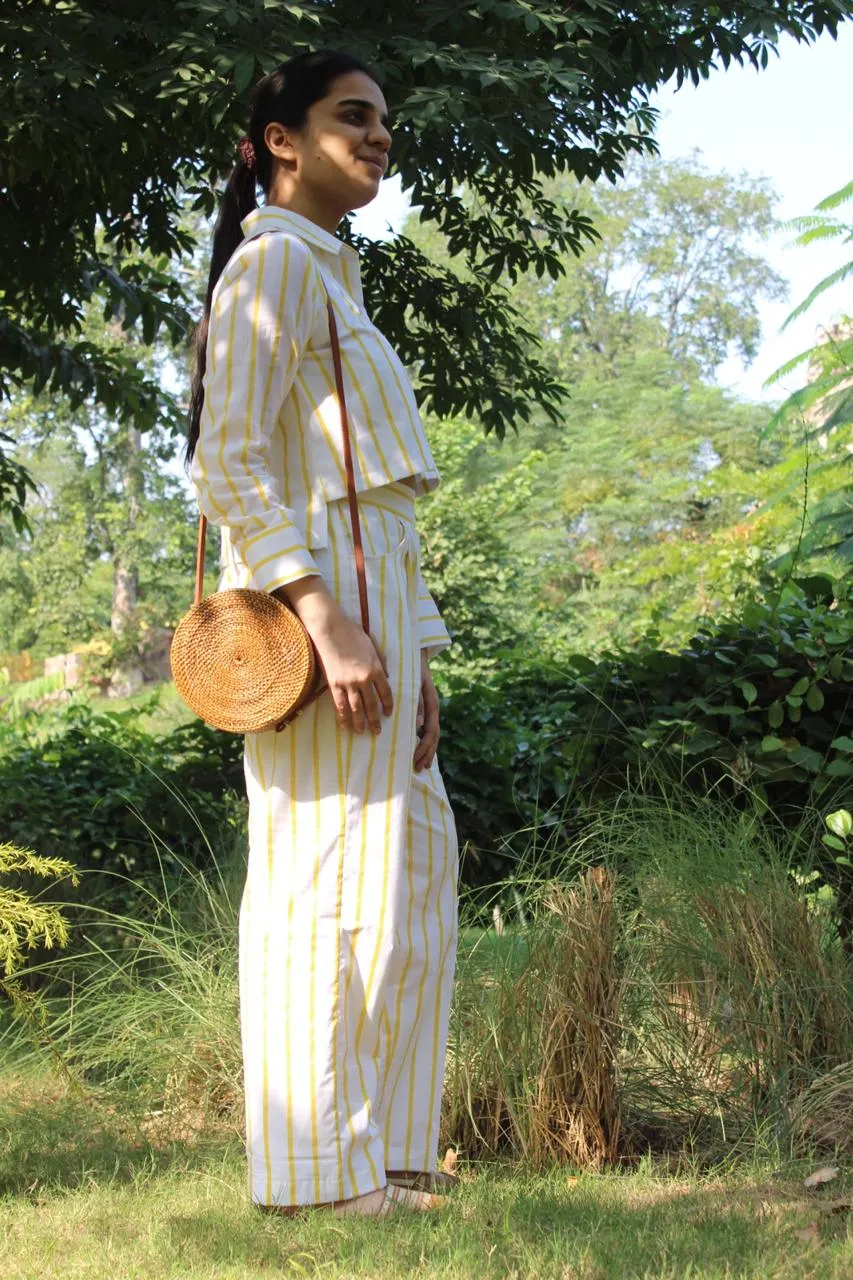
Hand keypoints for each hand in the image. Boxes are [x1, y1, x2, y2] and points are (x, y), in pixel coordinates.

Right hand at [275, 576, 392, 733]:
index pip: (385, 692)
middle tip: (377, 732)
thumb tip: (385, 676)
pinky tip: (345, 726)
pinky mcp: (334, 684)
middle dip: (375, 720)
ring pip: (356, 708)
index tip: (388, 714)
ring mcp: (348, 683)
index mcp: (375, 668)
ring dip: (360, 722)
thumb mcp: (372, 645)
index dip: (387, 705)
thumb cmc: (351, 633)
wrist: (330, 629)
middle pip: (371, 704)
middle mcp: (363, 678)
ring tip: (362, 732)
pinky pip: (340, 705)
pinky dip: (343, 717)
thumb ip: (380, 661)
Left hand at [413, 650, 439, 771]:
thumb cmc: (411, 667)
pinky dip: (422, 742)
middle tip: (418, 768)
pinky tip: (418, 752)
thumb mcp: (413, 682)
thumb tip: (419, 725)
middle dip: (427, 753)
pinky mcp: (423, 708)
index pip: (431, 730)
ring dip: (427, 751)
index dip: (425, 747)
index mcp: (432, 703)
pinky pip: (425, 729)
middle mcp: (432, 708)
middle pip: (434, 736)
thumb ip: (416, 701)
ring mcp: (429, 709)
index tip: (416, 759)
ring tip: (420, 766)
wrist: (414, 652)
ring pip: (431, 735)